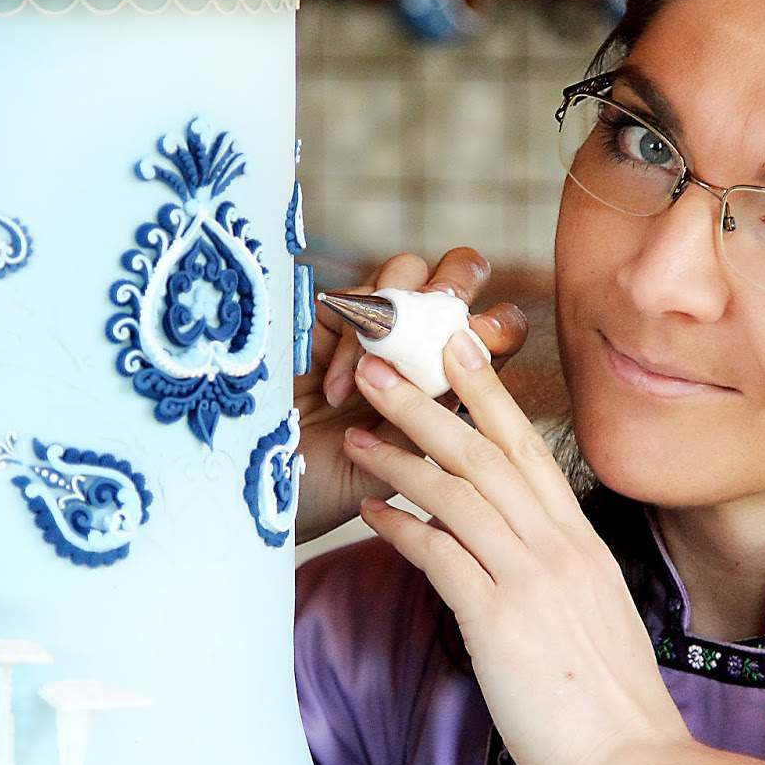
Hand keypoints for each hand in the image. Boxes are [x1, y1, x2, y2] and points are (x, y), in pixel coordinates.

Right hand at [293, 247, 527, 544]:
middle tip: (441, 327)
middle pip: (458, 276)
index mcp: (451, 376)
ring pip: (407, 271)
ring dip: (399, 317)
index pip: (495, 330)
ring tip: (376, 374)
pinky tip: (336, 391)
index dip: (499, 327)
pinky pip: (352, 300)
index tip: (487, 346)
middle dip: (457, 287)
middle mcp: (414, 343)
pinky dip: (351, 342)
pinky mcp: (322, 319)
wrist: (265, 494)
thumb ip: (438, 413)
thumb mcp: (403, 462)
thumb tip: (469, 360)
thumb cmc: (338, 488)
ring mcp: (368, 327)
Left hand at [340, 331, 691, 764]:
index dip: (488, 394)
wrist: (631, 760)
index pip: (529, 450)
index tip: (458, 348)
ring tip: (357, 430)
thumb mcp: (593, 614)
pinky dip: (400, 526)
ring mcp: (529, 579)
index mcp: (581, 543)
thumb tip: (519, 556)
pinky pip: (438, 554)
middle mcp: (557, 547)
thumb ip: (557, 574)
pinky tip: (371, 510)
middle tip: (380, 365)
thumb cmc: (608, 700)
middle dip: (426, 403)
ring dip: (400, 455)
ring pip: (456, 491)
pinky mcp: (498, 620)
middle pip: (484, 453)